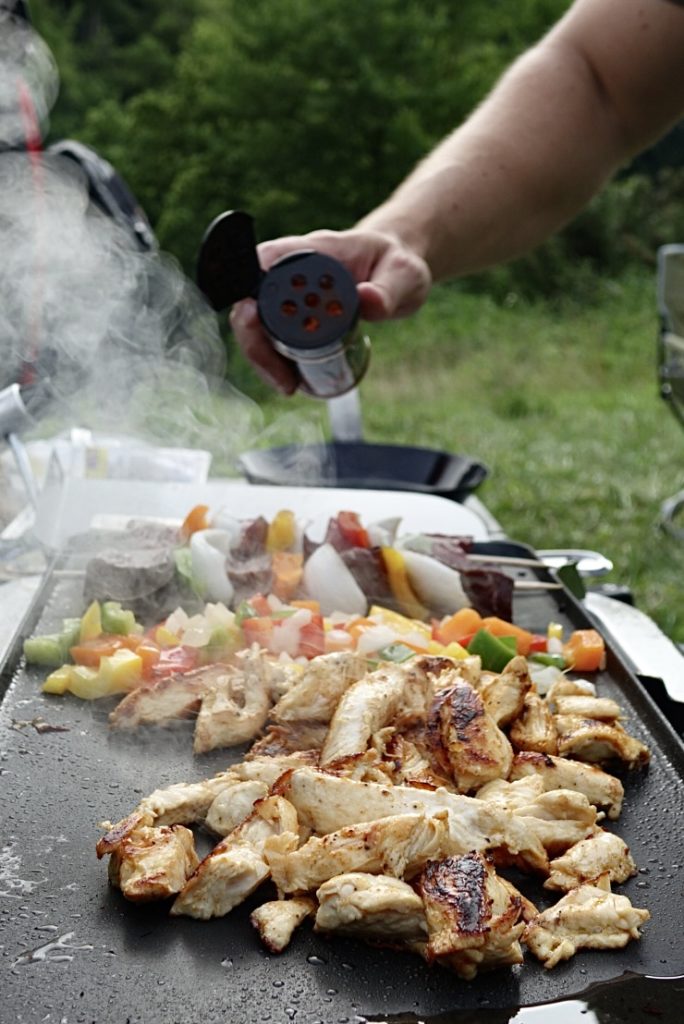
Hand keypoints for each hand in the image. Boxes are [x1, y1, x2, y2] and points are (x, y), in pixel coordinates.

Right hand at [229, 228, 431, 393]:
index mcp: (312, 250)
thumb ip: (388, 289)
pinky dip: (277, 362)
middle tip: (282, 378)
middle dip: (256, 342)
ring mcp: (290, 295)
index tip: (256, 323)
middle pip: (250, 301)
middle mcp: (291, 271)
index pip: (265, 262)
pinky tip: (292, 381)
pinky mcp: (293, 317)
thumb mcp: (404, 276)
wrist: (395, 271)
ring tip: (288, 386)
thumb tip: (366, 300)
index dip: (252, 292)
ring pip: (257, 326)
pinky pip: (273, 339)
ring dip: (264, 359)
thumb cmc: (397, 265)